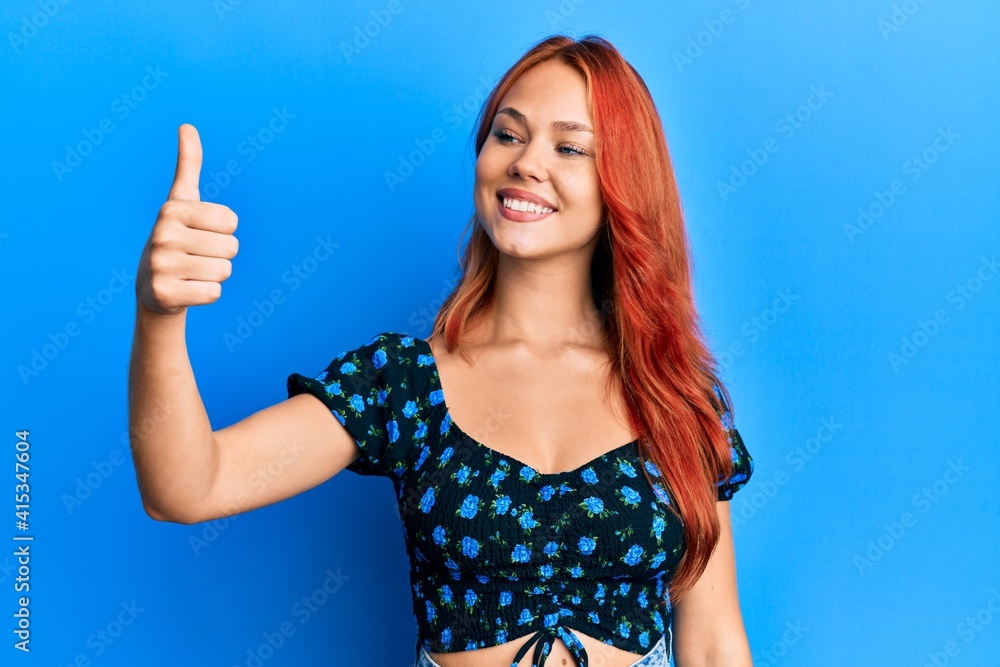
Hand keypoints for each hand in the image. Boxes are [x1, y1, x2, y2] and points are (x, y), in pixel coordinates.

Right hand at [136, 124, 238, 316]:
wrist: (153, 288)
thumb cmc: (177, 238)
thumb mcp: (181, 202)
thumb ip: (188, 165)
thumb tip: (187, 125)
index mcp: (171, 209)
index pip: (231, 221)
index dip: (223, 231)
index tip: (200, 233)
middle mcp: (162, 235)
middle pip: (231, 247)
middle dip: (220, 255)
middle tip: (196, 256)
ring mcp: (160, 266)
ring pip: (224, 271)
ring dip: (214, 275)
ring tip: (191, 272)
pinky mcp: (164, 294)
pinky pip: (213, 293)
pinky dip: (206, 294)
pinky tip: (186, 290)